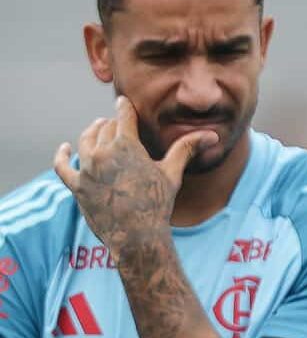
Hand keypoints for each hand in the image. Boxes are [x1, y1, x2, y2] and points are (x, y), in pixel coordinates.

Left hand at [52, 97, 215, 252]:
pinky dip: (62, 155)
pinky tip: (65, 148)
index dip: (124, 106)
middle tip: (118, 122)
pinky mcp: (77, 185)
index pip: (123, 114)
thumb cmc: (159, 204)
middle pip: (105, 127)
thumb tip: (213, 135)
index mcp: (126, 145)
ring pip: (85, 140)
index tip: (124, 102)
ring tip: (99, 128)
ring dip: (92, 132)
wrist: (137, 236)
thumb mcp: (172, 173)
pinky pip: (62, 165)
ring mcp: (86, 168)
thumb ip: (186, 149)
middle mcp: (102, 152)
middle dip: (112, 122)